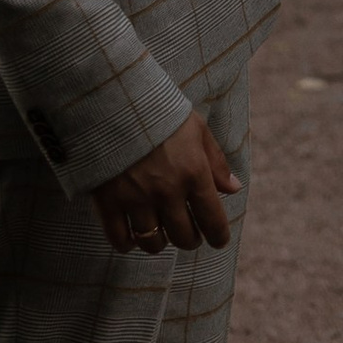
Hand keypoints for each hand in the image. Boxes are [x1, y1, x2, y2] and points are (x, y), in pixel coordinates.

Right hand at [92, 112, 239, 252]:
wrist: (113, 99)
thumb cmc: (159, 112)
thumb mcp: (196, 129)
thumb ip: (216, 161)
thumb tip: (233, 189)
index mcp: (194, 173)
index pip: (213, 220)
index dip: (218, 236)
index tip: (218, 241)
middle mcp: (167, 191)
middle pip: (183, 236)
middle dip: (189, 239)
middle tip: (188, 234)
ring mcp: (136, 198)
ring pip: (153, 243)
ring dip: (160, 243)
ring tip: (160, 234)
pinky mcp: (108, 201)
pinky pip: (120, 238)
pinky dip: (127, 244)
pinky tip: (131, 238)